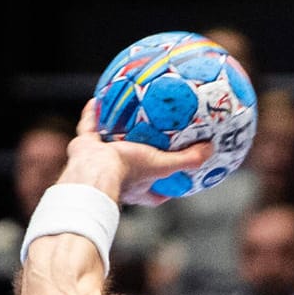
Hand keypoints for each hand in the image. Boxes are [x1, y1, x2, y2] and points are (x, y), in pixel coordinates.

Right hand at [63, 98, 211, 206]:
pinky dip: (92, 115)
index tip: (174, 179)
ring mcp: (99, 162)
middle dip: (138, 157)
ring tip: (122, 118)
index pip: (155, 194)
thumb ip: (188, 160)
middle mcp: (119, 178)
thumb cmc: (128, 171)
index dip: (164, 189)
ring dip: (113, 133)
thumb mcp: (163, 165)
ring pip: (107, 148)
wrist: (94, 169)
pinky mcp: (84, 147)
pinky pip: (89, 127)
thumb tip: (209, 150)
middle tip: (147, 143)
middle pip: (132, 169)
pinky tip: (98, 100)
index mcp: (138, 187)